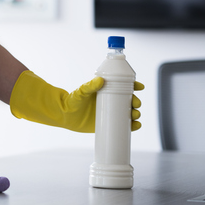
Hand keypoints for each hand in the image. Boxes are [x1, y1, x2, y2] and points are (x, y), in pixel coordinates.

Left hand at [9, 71, 143, 132]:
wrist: (64, 115)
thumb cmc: (72, 101)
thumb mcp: (81, 92)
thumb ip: (89, 86)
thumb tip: (100, 80)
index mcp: (106, 91)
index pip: (123, 86)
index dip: (133, 86)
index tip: (139, 86)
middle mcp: (110, 101)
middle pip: (129, 100)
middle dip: (135, 101)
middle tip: (135, 104)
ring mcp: (110, 113)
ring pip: (128, 113)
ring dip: (135, 113)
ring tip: (135, 114)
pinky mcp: (108, 124)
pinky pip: (123, 125)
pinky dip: (132, 125)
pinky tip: (136, 125)